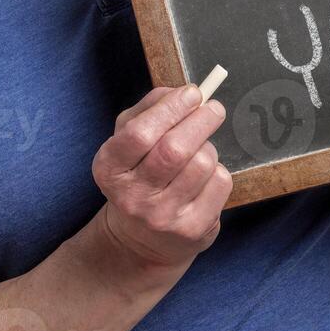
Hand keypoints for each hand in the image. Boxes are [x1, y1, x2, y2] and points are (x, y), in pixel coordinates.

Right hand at [91, 84, 231, 269]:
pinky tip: (205, 177)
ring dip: (209, 148)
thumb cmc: (139, 172)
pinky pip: (220, 183)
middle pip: (175, 149)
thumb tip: (185, 93)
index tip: (192, 93)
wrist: (142, 238)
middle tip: (214, 109)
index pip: (139, 134)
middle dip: (201, 121)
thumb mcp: (128, 137)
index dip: (170, 108)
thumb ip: (151, 107)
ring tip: (201, 151)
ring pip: (202, 163)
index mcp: (109, 167)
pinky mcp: (192, 230)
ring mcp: (162, 217)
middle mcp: (132, 196)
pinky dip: (218, 171)